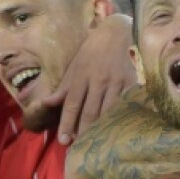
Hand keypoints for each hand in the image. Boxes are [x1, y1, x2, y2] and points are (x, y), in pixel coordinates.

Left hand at [45, 14, 135, 145]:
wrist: (119, 30)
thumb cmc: (94, 50)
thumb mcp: (75, 64)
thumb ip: (63, 87)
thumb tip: (47, 103)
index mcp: (81, 76)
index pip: (72, 104)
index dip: (67, 124)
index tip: (64, 140)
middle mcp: (98, 80)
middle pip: (89, 111)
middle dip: (82, 131)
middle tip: (78, 148)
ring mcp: (117, 82)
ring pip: (108, 111)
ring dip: (101, 129)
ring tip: (96, 144)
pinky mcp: (132, 82)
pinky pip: (127, 104)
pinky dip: (122, 117)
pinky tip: (119, 130)